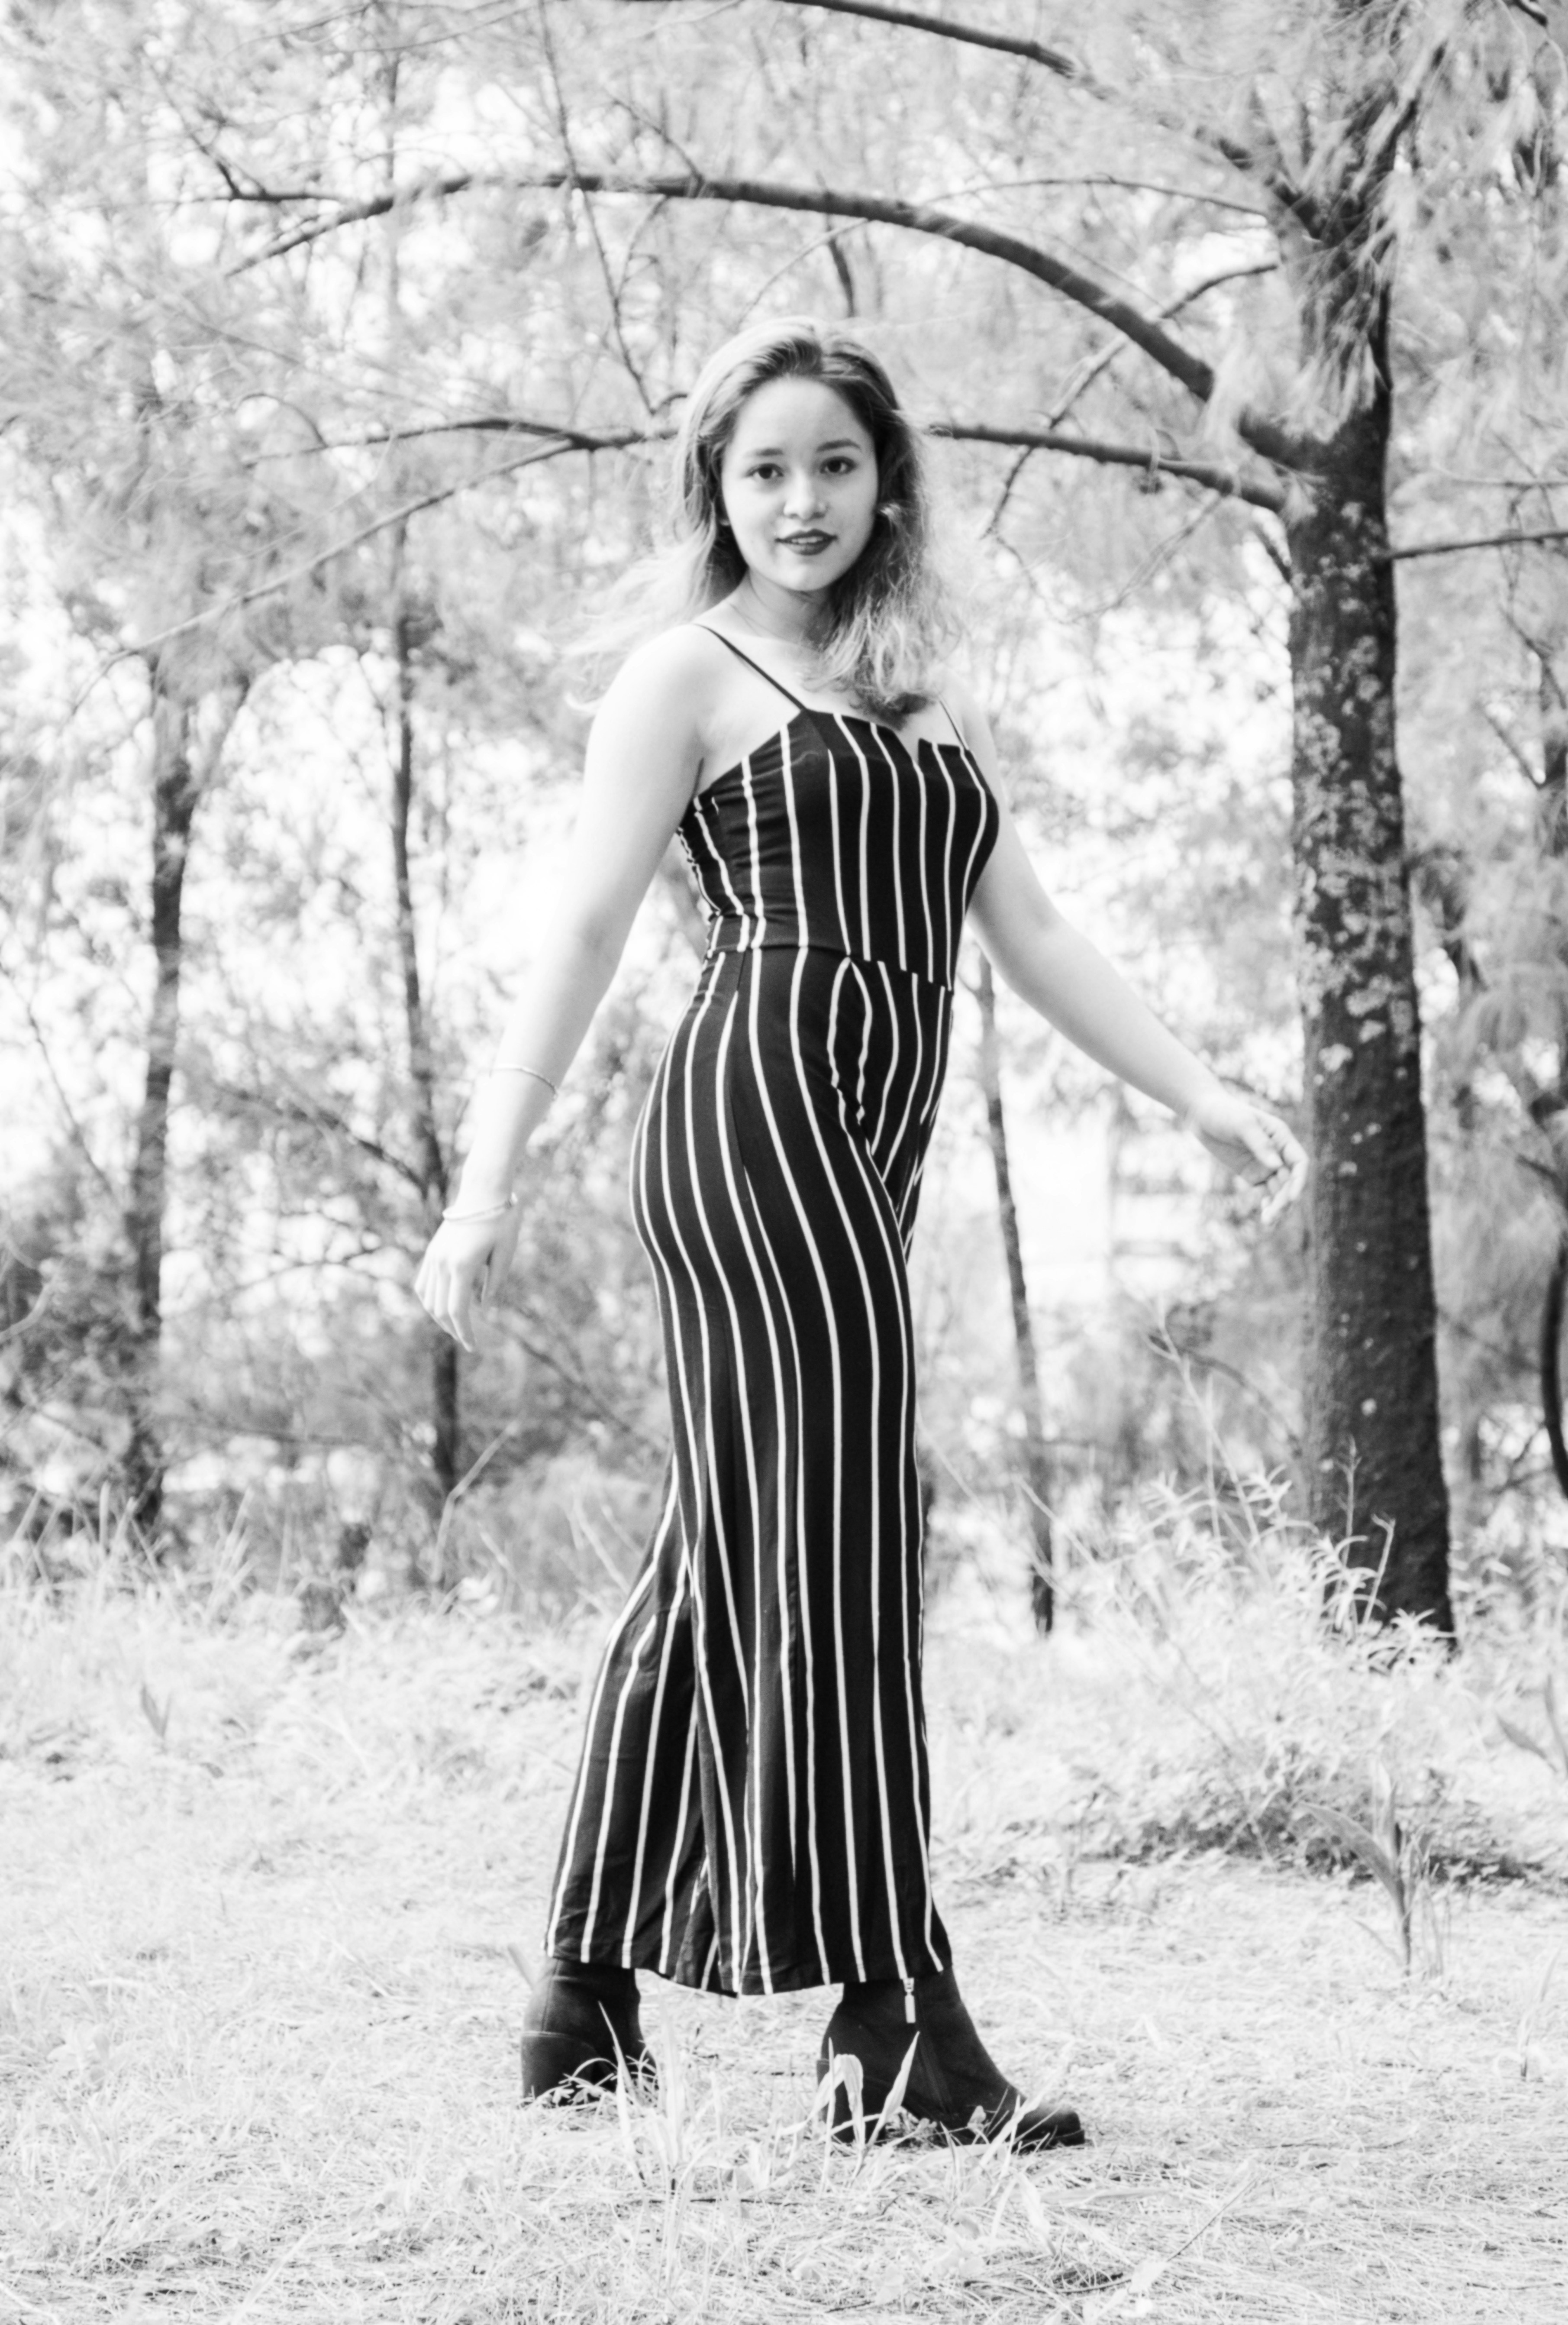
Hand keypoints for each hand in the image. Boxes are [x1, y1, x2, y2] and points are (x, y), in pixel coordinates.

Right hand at [414, 1203, 522, 1354]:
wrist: (484, 1190)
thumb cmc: (501, 1220)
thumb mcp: (505, 1253)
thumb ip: (494, 1284)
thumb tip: (484, 1310)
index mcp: (462, 1265)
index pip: (457, 1310)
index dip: (464, 1332)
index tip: (473, 1347)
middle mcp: (442, 1262)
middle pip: (440, 1308)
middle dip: (453, 1329)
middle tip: (468, 1341)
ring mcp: (433, 1255)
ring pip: (427, 1298)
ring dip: (439, 1317)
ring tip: (456, 1327)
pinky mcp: (432, 1250)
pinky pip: (423, 1283)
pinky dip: (430, 1299)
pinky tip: (442, 1306)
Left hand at [1182, 1088, 1306, 1227]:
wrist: (1201, 1113)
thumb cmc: (1223, 1112)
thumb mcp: (1241, 1124)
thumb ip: (1259, 1144)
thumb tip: (1276, 1165)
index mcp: (1281, 1137)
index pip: (1299, 1162)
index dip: (1300, 1180)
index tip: (1292, 1197)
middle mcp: (1277, 1152)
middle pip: (1290, 1180)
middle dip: (1286, 1198)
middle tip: (1273, 1215)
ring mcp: (1265, 1164)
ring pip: (1279, 1189)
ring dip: (1278, 1205)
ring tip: (1269, 1221)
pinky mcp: (1252, 1173)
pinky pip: (1265, 1192)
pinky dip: (1268, 1204)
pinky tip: (1265, 1215)